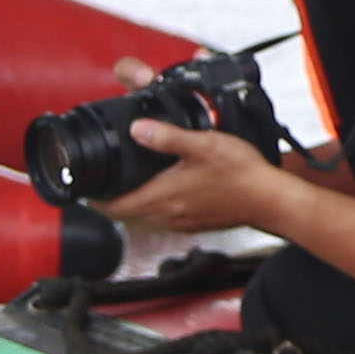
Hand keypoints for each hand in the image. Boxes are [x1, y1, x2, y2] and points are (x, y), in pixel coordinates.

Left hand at [93, 116, 294, 243]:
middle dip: (108, 202)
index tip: (84, 188)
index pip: (111, 208)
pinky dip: (152, 210)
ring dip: (130, 207)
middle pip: (122, 216)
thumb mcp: (202, 144)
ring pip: (141, 220)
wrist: (271, 200)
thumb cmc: (242, 175)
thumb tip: (137, 129)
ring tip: (128, 188)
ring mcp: (180, 223)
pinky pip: (162, 221)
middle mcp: (166, 215)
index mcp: (161, 197)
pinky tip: (163, 195)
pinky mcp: (195, 225)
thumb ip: (167, 137)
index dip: (92, 199)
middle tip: (101, 186)